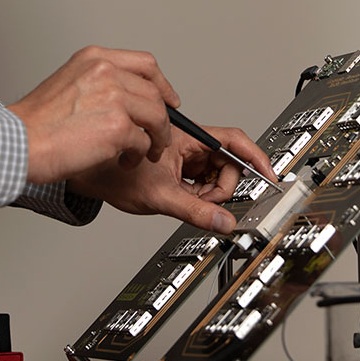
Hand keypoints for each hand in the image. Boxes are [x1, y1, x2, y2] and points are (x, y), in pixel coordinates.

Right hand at [7, 46, 180, 185]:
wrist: (17, 142)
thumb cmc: (36, 123)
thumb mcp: (68, 84)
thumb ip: (100, 84)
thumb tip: (132, 100)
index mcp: (94, 59)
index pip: (145, 64)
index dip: (163, 84)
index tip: (169, 100)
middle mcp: (106, 72)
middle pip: (154, 93)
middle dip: (161, 119)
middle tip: (157, 138)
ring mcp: (113, 97)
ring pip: (156, 117)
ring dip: (156, 139)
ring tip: (145, 153)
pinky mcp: (116, 126)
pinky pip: (144, 142)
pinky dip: (139, 156)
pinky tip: (126, 162)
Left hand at [67, 123, 271, 233]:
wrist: (89, 173)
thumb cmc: (112, 172)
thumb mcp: (161, 197)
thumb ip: (196, 211)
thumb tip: (223, 222)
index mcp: (187, 137)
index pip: (233, 142)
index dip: (256, 157)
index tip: (270, 174)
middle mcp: (188, 142)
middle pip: (227, 162)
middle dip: (222, 184)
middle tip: (205, 198)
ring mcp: (183, 154)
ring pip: (214, 173)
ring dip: (208, 191)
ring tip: (185, 196)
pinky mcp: (178, 166)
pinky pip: (201, 179)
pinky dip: (198, 192)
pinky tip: (181, 196)